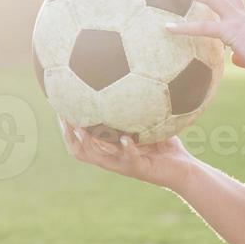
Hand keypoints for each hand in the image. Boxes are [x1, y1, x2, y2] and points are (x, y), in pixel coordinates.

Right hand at [58, 115, 195, 189]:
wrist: (186, 170)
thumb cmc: (167, 145)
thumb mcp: (149, 122)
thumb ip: (138, 105)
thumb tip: (135, 73)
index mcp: (109, 149)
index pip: (78, 140)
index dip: (64, 127)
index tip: (58, 106)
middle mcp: (112, 159)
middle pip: (79, 150)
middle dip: (68, 133)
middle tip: (63, 115)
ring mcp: (124, 165)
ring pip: (98, 156)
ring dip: (89, 142)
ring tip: (82, 128)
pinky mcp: (140, 169)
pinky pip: (129, 159)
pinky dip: (126, 148)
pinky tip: (124, 138)